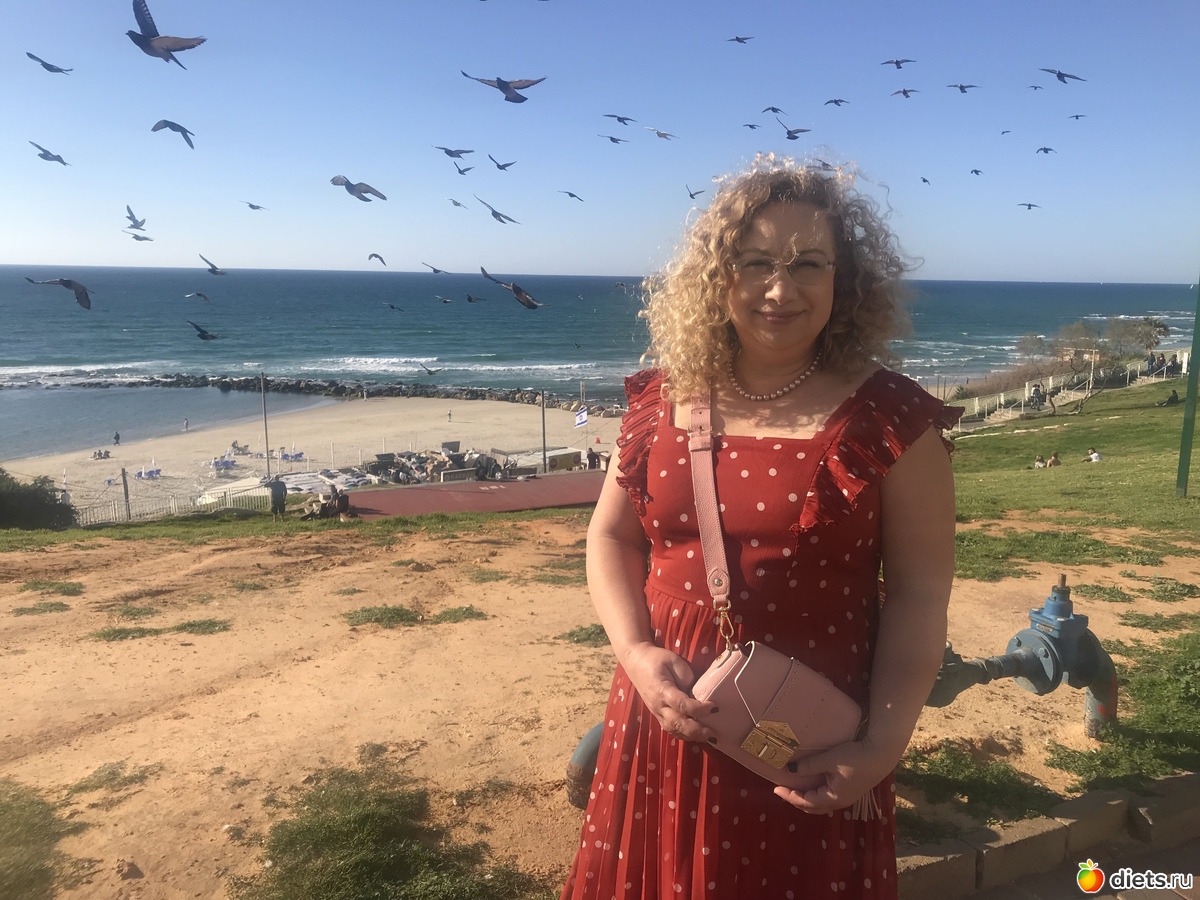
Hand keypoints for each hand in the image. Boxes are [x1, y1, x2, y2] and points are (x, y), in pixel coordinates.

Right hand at [620, 641, 715, 742]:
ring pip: (674, 730)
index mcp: (662, 690)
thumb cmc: (656, 659)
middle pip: (678, 723)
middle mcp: (658, 706)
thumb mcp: (673, 661)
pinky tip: (697, 735)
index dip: (699, 709)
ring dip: (692, 736)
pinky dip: (684, 735)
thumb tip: (696, 694)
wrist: (635, 661)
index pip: (682, 705)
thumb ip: (686, 678)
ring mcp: (657, 713)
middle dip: (697, 730)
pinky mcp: (658, 715)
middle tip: (713, 732)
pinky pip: (671, 729)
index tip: (714, 706)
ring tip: (709, 737)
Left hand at [771, 737, 897, 813]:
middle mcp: (839, 803)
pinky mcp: (850, 791)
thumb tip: (788, 769)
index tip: (775, 788)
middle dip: (796, 801)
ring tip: (794, 789)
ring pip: (820, 804)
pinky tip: (812, 785)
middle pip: (812, 808)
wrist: (881, 754)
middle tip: (782, 790)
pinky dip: (815, 795)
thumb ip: (809, 765)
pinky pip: (827, 799)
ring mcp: (846, 798)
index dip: (789, 796)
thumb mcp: (829, 760)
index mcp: (833, 798)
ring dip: (806, 799)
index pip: (805, 802)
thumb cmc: (855, 757)